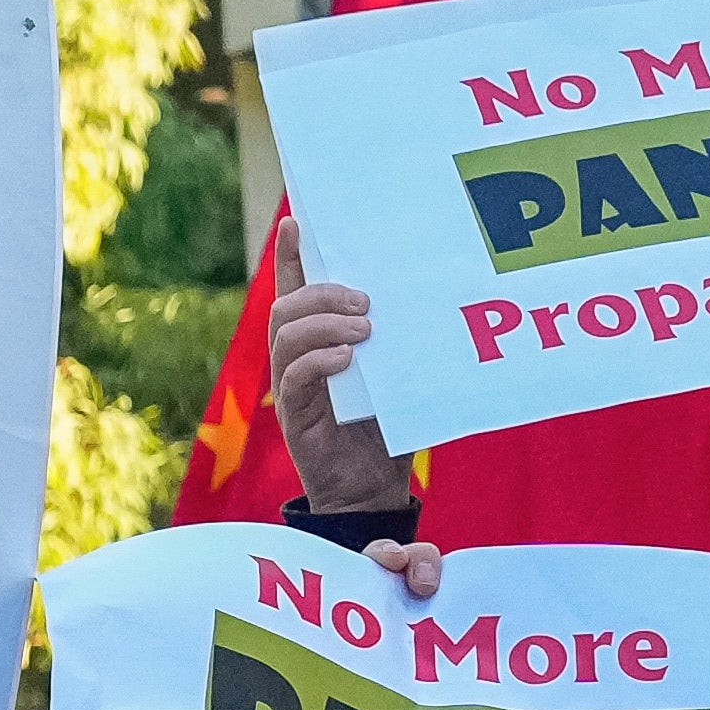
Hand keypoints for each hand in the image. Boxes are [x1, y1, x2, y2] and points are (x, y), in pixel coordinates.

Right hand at [265, 273, 406, 510]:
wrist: (372, 489)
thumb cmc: (386, 427)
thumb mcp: (393, 372)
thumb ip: (395, 340)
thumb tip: (424, 297)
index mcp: (316, 342)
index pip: (294, 290)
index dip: (290, 256)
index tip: (295, 221)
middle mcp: (296, 360)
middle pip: (286, 306)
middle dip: (322, 293)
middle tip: (365, 302)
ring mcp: (292, 387)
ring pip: (285, 336)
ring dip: (324, 324)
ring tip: (364, 330)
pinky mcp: (296, 416)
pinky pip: (293, 378)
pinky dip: (319, 361)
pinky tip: (348, 359)